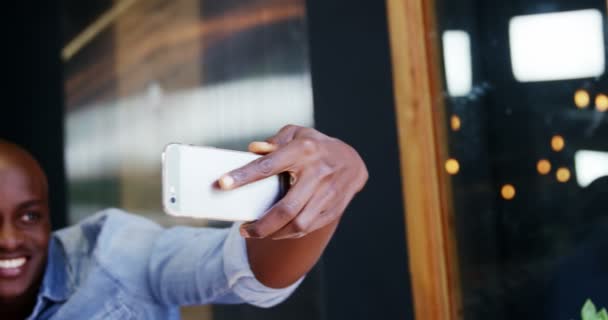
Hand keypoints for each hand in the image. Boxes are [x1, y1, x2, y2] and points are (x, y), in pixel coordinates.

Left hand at [218, 125, 367, 239]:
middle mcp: (316, 174)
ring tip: (257, 232)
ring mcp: (327, 194)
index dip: (244, 176)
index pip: (268, 165)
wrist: (352, 162)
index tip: (223, 183)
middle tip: (244, 230)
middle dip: (261, 225)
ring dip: (274, 234)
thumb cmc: (315, 146)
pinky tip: (277, 232)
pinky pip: (308, 229)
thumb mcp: (296, 134)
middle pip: (285, 209)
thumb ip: (273, 142)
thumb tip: (253, 150)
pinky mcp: (332, 210)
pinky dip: (289, 234)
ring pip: (298, 225)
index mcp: (303, 151)